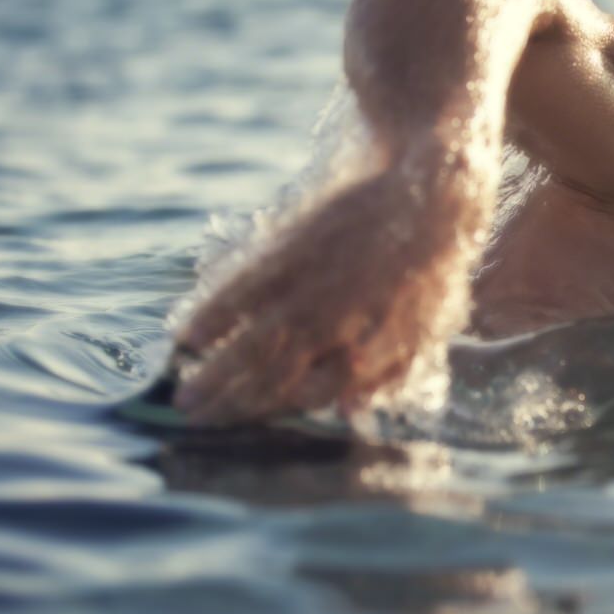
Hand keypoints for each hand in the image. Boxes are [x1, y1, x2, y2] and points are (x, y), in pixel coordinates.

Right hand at [172, 170, 480, 425]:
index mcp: (373, 349)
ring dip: (214, 372)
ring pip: (254, 340)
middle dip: (229, 403)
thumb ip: (387, 374)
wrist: (428, 191)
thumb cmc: (431, 269)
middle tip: (193, 421)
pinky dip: (213, 314)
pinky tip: (188, 336)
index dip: (275, 410)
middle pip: (273, 375)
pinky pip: (245, 290)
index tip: (245, 423)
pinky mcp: (294, 248)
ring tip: (182, 397)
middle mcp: (338, 325)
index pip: (313, 394)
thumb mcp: (426, 330)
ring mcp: (312, 287)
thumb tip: (347, 412)